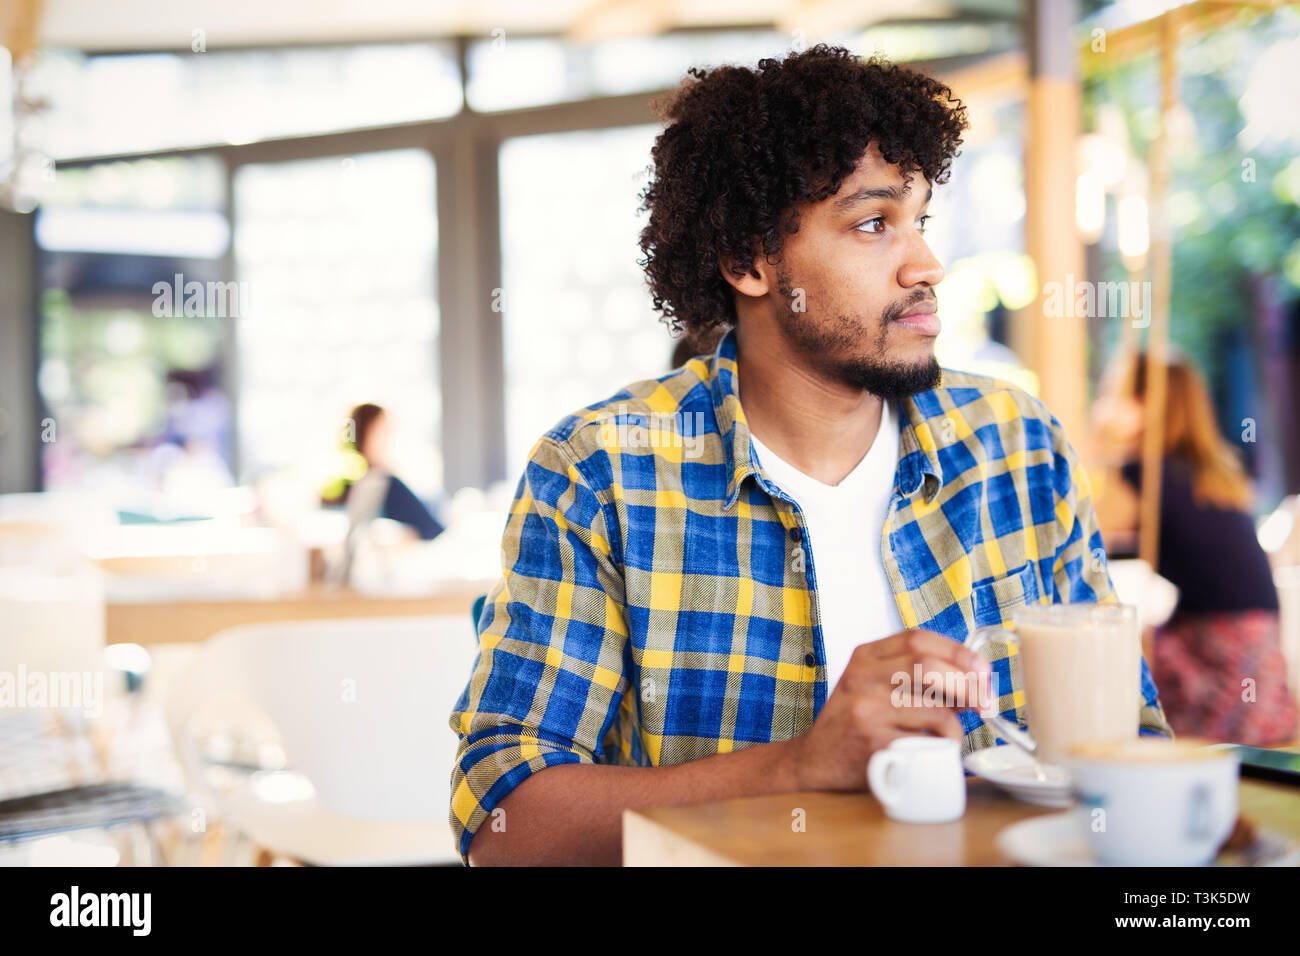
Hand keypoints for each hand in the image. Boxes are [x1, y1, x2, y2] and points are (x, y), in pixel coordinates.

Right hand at [785, 628, 990, 790]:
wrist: (815, 760)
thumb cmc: (853, 721)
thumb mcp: (872, 684)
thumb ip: (912, 676)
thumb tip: (972, 680)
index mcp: (864, 657)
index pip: (917, 639)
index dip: (957, 652)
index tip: (981, 671)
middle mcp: (861, 678)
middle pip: (927, 667)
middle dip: (967, 684)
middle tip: (983, 702)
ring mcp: (865, 711)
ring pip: (934, 709)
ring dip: (956, 726)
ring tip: (950, 735)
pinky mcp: (873, 744)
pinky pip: (926, 743)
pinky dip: (940, 749)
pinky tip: (933, 752)